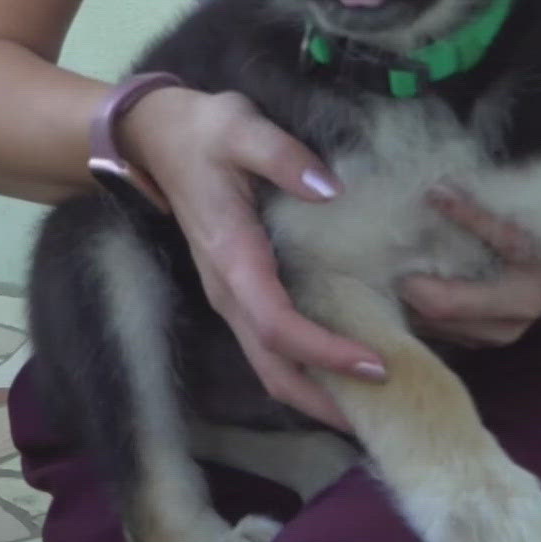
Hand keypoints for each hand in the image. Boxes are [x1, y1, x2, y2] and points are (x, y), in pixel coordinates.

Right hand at [120, 87, 385, 429]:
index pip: (278, 326)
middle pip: (273, 370)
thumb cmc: (202, 132)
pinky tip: (346, 371)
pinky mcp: (239, 295)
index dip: (325, 353)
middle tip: (386, 415)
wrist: (154, 140)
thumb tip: (331, 189)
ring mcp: (230, 298)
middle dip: (324, 401)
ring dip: (317, 395)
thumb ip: (282, 156)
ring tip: (373, 407)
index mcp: (232, 257)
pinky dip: (308, 371)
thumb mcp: (240, 126)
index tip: (376, 364)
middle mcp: (228, 292)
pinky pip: (272, 349)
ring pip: (270, 368)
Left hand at [399, 187, 540, 348]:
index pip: (443, 304)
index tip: (397, 254)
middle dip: (404, 289)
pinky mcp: (479, 342)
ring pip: (429, 328)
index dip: (412, 282)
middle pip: (430, 319)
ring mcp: (489, 342)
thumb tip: (435, 193)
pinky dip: (421, 308)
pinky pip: (437, 330)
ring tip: (402, 268)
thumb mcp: (519, 226)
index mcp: (518, 300)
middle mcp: (501, 330)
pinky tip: (418, 283)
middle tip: (392, 258)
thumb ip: (476, 215)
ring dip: (410, 300)